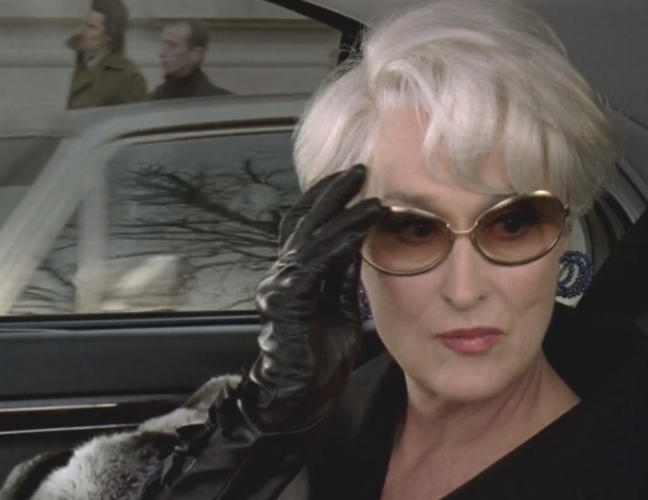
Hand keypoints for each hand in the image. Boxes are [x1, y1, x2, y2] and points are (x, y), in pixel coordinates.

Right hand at [157, 165, 381, 499]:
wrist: (298, 397)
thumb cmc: (318, 359)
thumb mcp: (341, 306)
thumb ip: (344, 275)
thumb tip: (361, 242)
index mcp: (295, 275)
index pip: (307, 225)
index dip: (327, 198)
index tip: (354, 178)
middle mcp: (283, 274)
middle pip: (304, 220)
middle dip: (331, 191)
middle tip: (358, 168)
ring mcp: (281, 285)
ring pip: (311, 234)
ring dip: (340, 208)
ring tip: (365, 188)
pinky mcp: (287, 300)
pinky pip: (317, 261)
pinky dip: (341, 239)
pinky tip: (362, 222)